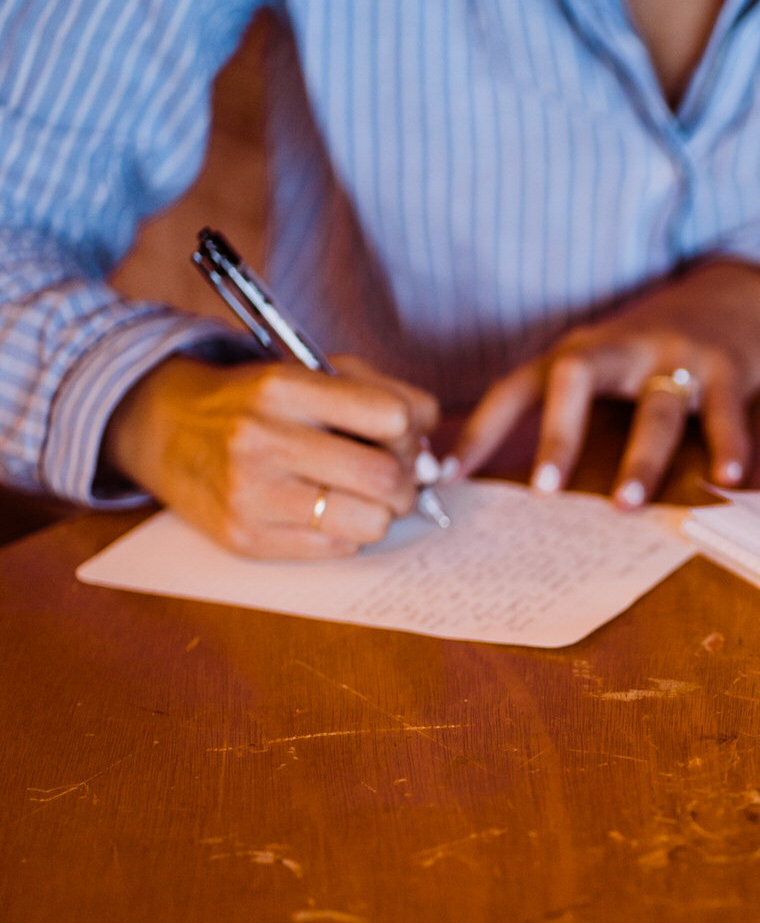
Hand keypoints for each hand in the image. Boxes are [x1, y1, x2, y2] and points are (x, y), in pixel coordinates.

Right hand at [104, 354, 438, 557]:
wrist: (165, 428)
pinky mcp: (245, 539)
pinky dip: (346, 534)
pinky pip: (337, 551)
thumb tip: (431, 452)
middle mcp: (263, 440)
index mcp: (284, 387)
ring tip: (361, 497)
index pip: (391, 416)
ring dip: (381, 514)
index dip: (411, 430)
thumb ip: (381, 395)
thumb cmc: (256, 401)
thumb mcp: (311, 372)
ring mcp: (250, 495)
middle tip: (392, 476)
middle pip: (385, 477)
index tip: (400, 435)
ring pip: (370, 523)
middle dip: (404, 481)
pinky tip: (323, 511)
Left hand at [450, 260, 759, 506]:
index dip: (481, 429)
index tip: (448, 475)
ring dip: (640, 460)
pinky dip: (728, 446)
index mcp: (580, 354)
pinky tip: (726, 479)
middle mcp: (621, 349)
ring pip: (655, 409)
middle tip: (544, 491)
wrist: (738, 298)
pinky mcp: (728, 368)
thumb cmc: (655, 350)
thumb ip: (567, 408)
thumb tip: (519, 482)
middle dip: (558, 435)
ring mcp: (676, 356)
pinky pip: (724, 412)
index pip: (517, 388)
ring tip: (626, 506)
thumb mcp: (603, 365)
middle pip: (576, 380)